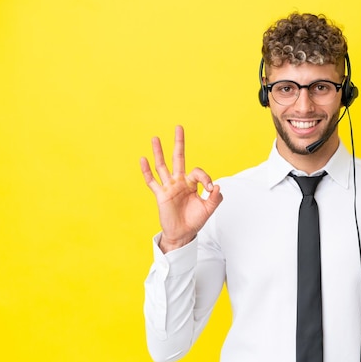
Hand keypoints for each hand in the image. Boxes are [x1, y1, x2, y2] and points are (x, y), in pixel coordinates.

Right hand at [140, 125, 222, 252]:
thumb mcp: (209, 209)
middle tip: (179, 127)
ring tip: (155, 138)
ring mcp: (169, 187)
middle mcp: (179, 182)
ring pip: (162, 166)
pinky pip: (152, 181)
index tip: (210, 188)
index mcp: (192, 184)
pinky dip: (147, 171)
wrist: (183, 233)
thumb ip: (215, 198)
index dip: (205, 177)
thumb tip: (217, 186)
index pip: (197, 172)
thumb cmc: (195, 220)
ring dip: (159, 152)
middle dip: (179, 143)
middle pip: (178, 158)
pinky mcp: (161, 195)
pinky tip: (143, 159)